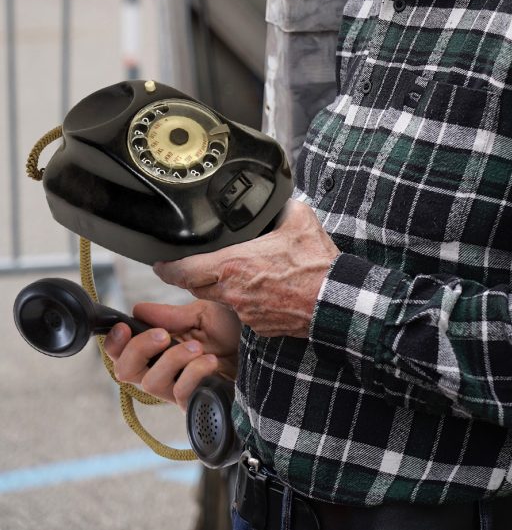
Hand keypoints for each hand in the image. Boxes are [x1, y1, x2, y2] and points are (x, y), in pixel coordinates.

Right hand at [103, 298, 240, 411]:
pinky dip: (194, 373)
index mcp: (161, 346)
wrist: (266, 350)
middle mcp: (165, 370)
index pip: (123, 351)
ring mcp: (179, 389)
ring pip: (151, 383)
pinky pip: (181, 393)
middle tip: (163, 335)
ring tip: (197, 347)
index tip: (123, 327)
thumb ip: (172, 316)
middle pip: (125, 372)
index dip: (114, 342)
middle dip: (139, 349)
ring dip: (173, 359)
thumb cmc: (236, 332)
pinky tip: (211, 361)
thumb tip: (138, 310)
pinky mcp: (197, 403)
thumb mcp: (204, 314)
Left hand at [153, 199, 339, 337]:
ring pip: (222, 299)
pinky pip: (244, 312)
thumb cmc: (316, 264)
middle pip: (198, 286)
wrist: (334, 301)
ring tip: (241, 273)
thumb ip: (282, 208)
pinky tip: (265, 289)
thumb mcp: (299, 220)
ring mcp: (246, 313)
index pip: (184, 271)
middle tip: (196, 264)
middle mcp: (233, 292)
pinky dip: (248, 301)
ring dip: (225, 287)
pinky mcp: (261, 327)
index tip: (159, 264)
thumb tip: (280, 202)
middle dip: (194, 276)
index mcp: (234, 265)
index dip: (166, 268)